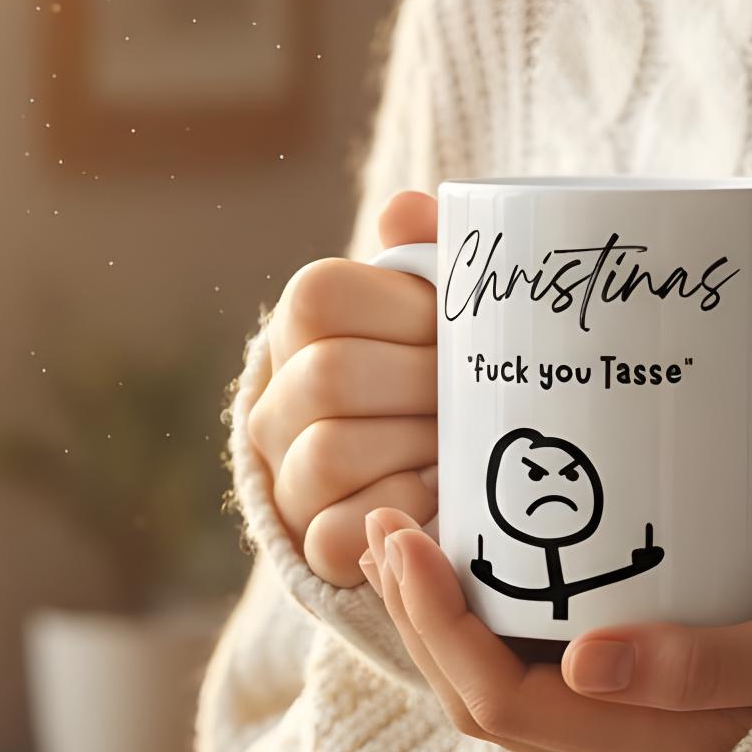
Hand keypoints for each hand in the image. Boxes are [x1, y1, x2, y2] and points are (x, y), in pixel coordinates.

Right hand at [246, 187, 440, 586]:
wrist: (420, 469)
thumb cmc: (436, 367)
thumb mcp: (432, 307)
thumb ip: (425, 254)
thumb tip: (405, 210)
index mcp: (302, 323)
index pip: (321, 297)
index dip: (407, 314)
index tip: (460, 334)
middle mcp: (276, 398)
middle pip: (329, 377)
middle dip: (420, 386)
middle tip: (474, 396)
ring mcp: (286, 475)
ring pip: (328, 453)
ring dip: (412, 450)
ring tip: (459, 447)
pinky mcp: (310, 541)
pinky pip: (337, 533)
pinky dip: (397, 512)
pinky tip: (439, 497)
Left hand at [357, 506, 751, 751]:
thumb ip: (700, 665)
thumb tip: (580, 658)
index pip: (504, 707)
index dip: (437, 628)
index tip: (406, 539)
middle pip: (482, 705)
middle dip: (418, 618)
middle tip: (382, 526)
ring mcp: (639, 738)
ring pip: (504, 693)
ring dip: (444, 621)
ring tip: (407, 538)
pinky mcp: (652, 704)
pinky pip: (540, 674)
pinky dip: (494, 621)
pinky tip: (483, 562)